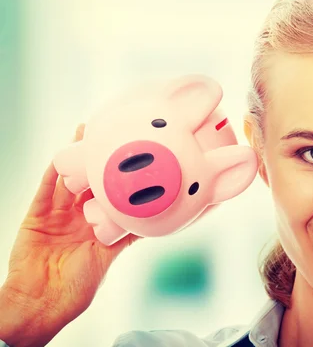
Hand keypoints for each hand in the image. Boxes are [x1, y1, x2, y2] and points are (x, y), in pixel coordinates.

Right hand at [0, 124, 139, 346]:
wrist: (45, 302)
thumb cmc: (79, 285)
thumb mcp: (109, 254)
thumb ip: (127, 234)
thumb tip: (154, 219)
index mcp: (94, 223)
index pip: (107, 192)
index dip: (114, 173)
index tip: (128, 153)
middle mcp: (76, 215)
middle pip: (87, 180)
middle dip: (96, 157)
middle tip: (108, 132)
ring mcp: (56, 213)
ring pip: (67, 179)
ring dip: (75, 157)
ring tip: (85, 132)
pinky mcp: (37, 215)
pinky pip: (45, 190)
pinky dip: (52, 175)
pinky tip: (61, 158)